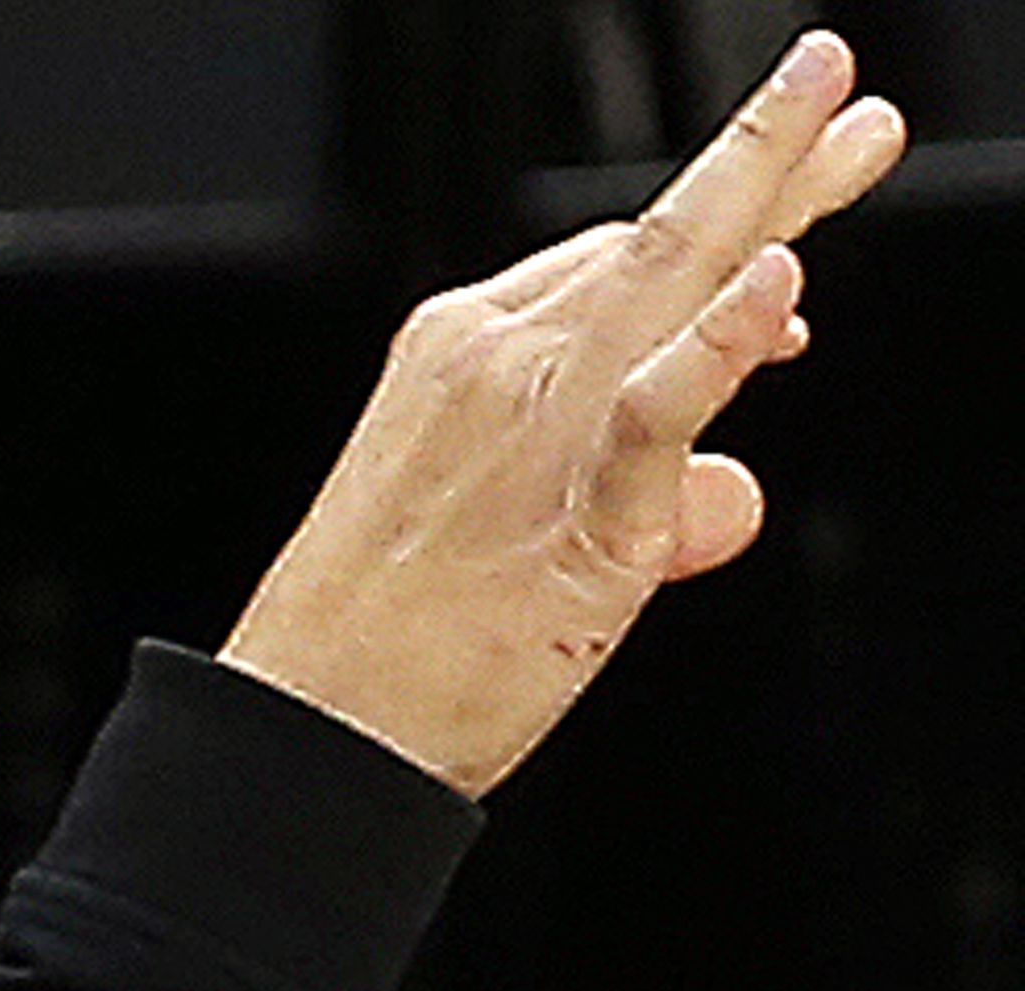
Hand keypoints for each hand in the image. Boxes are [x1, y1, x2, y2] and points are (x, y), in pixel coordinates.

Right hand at [221, 31, 905, 797]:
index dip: (709, 255)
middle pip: (656, 238)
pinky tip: (773, 286)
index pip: (607, 271)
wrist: (313, 729)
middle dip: (766, 154)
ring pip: (673, 280)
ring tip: (856, 133)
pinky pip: (659, 412)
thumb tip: (724, 491)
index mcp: (454, 353)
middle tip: (834, 81)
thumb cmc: (390, 648)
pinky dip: (718, 346)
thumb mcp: (509, 532)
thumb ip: (630, 489)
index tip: (781, 252)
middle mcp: (492, 360)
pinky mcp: (579, 514)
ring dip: (780, 191)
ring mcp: (536, 427)